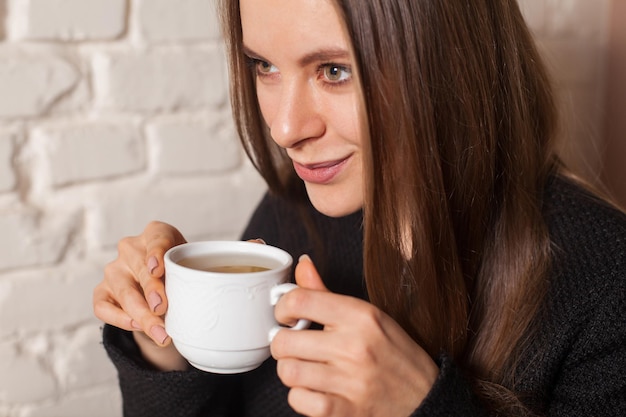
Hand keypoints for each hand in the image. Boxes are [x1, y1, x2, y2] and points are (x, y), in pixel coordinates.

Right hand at [93, 221, 187, 370]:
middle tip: (163, 309)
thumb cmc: (180, 273)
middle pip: (141, 269)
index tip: (157, 269)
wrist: (162, 289)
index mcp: (155, 234)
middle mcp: (131, 248)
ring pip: (124, 292)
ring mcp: (114, 270)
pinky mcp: (102, 291)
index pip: (157, 238)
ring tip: (160, 333)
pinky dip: (121, 320)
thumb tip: (199, 299)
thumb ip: (192, 276)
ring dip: (142, 315)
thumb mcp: (190, 268)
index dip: (156, 253)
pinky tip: (138, 327)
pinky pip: (104, 307)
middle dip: (152, 292)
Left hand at [271, 255, 438, 416]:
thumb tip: (303, 265)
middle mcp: (355, 347)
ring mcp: (350, 382)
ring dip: (291, 370)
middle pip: (284, 340)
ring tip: (305, 367)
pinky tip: (315, 389)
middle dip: (283, 343)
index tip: (285, 315)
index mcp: (361, 316)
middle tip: (294, 344)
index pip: (300, 300)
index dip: (282, 307)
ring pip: (288, 371)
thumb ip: (328, 293)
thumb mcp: (369, 316)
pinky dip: (300, 396)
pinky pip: (298, 400)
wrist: (427, 398)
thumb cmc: (396, 355)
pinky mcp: (345, 411)